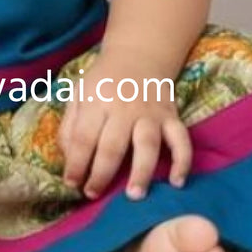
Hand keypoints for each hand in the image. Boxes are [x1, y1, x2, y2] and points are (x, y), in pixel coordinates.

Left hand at [56, 54, 191, 200]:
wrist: (139, 55)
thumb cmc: (104, 81)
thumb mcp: (78, 95)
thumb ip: (70, 127)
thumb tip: (69, 161)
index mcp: (97, 101)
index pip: (84, 137)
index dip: (76, 163)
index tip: (72, 183)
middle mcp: (124, 107)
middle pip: (113, 145)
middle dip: (102, 174)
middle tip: (93, 194)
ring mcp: (151, 112)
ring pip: (147, 144)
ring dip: (141, 172)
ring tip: (134, 195)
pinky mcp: (171, 116)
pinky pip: (181, 140)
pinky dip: (183, 161)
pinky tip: (176, 181)